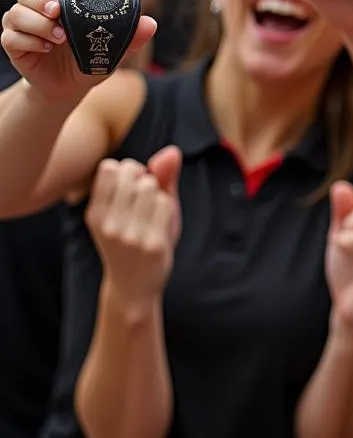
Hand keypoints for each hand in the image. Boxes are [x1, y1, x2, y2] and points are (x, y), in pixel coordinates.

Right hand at [0, 0, 156, 102]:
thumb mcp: (113, 49)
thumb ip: (130, 36)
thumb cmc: (90, 60)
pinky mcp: (14, 46)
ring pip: (15, 13)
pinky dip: (29, 42)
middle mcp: (37, 10)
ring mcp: (23, 27)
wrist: (70, 88)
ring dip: (37, 23)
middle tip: (57, 12)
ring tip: (60, 38)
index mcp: (61, 2)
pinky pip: (10, 37)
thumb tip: (150, 23)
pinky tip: (46, 48)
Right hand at [86, 146, 181, 307]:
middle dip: (145, 179)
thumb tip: (172, 151)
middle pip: (134, 173)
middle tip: (143, 203)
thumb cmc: (135, 239)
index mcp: (95, 214)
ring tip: (150, 215)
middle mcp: (108, 224)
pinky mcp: (152, 244)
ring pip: (150, 187)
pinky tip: (159, 226)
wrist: (134, 287)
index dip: (129, 171)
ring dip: (158, 195)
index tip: (131, 188)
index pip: (111, 167)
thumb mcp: (133, 208)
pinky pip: (166, 204)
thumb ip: (156, 176)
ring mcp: (130, 235)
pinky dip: (167, 208)